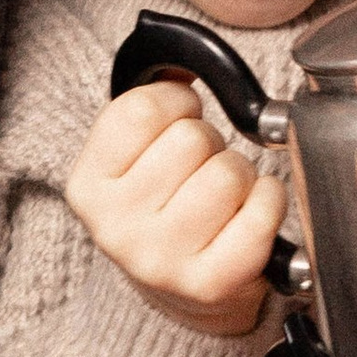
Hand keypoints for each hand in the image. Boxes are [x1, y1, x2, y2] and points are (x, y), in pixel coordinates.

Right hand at [66, 78, 286, 337]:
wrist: (173, 295)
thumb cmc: (158, 206)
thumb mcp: (129, 157)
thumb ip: (150, 102)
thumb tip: (186, 61)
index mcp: (88, 187)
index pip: (142, 110)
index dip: (175, 102)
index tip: (180, 118)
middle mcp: (117, 228)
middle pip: (192, 138)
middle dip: (209, 141)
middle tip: (200, 168)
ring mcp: (163, 260)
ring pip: (230, 172)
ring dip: (240, 173)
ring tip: (222, 195)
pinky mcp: (211, 283)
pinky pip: (262, 210)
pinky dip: (268, 201)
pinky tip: (249, 212)